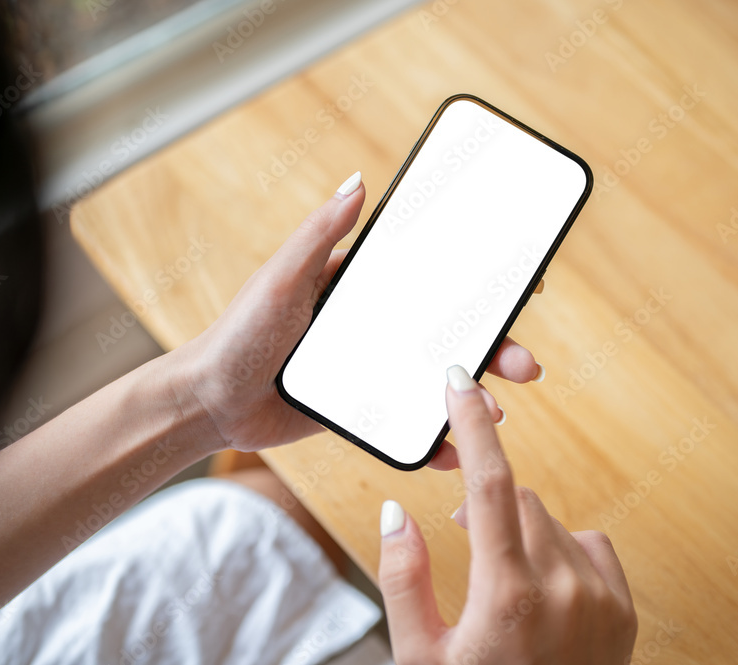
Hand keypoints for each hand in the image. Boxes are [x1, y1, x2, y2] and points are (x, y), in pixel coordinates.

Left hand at [176, 173, 543, 465]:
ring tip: (495, 412)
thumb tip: (358, 180)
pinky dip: (434, 440)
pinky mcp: (362, 411)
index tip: (526, 283)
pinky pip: (407, 424)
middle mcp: (375, 327)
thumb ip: (320, 234)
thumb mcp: (281, 278)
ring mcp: (373, 370)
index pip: (434, 277)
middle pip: (450, 333)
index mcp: (362, 287)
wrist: (210, 402)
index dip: (482, 280)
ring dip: (474, 395)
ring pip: (436, 380)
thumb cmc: (238, 333)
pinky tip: (453, 452)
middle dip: (496, 346)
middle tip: (527, 363)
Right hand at [378, 365, 636, 663]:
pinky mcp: (623, 608)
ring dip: (522, 534)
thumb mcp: (420, 654)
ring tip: (507, 589)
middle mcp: (563, 586)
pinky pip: (587, 543)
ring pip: (551, 521)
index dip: (473, 422)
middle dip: (489, 508)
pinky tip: (545, 590)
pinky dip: (562, 551)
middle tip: (468, 544)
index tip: (461, 380)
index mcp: (506, 593)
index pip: (488, 483)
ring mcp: (600, 597)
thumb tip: (397, 510)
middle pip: (519, 497)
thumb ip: (403, 576)